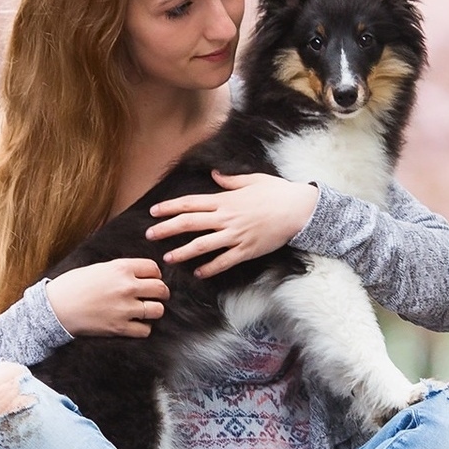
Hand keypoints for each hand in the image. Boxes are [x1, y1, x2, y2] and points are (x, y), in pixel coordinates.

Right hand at [44, 259, 168, 337]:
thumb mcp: (98, 268)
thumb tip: (139, 274)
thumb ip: (120, 270)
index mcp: (121, 268)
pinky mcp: (119, 327)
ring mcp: (124, 308)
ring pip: (158, 310)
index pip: (154, 268)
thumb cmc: (73, 285)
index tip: (151, 279)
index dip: (155, 274)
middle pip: (160, 289)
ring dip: (154, 310)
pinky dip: (143, 328)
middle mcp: (126, 287)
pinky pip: (145, 330)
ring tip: (147, 310)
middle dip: (161, 292)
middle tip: (157, 296)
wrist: (55, 307)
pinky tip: (135, 324)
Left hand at [146, 171, 318, 277]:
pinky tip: (198, 273)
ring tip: (167, 258)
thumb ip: (230, 180)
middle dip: (167, 229)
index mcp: (225, 200)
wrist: (299, 209)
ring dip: (183, 252)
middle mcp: (226, 218)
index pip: (190, 203)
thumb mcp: (253, 180)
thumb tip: (214, 175)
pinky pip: (224, 261)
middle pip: (190, 223)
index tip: (154, 211)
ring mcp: (236, 235)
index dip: (170, 207)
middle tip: (149, 235)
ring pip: (203, 245)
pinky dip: (210, 268)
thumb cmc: (277, 192)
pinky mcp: (247, 250)